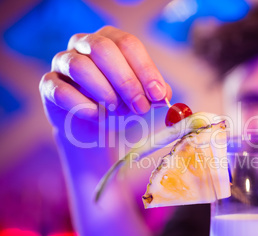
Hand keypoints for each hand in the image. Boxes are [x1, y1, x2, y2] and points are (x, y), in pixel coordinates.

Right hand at [39, 26, 171, 140]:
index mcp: (110, 40)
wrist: (92, 128)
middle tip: (141, 107)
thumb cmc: (119, 106)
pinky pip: (61, 90)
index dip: (145, 70)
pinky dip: (82, 105)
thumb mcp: (141, 98)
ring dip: (104, 92)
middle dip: (127, 81)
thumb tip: (163, 94)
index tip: (157, 94)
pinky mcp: (48, 84)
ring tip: (117, 111)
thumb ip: (153, 94)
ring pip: (80, 66)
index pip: (128, 44)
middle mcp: (84, 44)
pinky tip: (96, 116)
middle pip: (103, 49)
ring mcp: (62, 62)